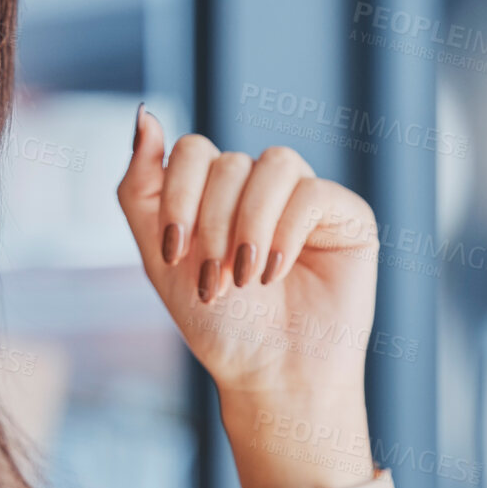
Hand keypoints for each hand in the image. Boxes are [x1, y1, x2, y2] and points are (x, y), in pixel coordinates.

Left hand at [116, 108, 379, 429]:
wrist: (269, 373)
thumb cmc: (217, 321)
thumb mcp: (160, 255)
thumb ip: (140, 187)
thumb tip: (144, 114)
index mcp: (215, 190)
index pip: (191, 150)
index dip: (177, 196)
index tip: (172, 253)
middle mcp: (260, 186)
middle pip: (227, 162)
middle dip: (212, 227)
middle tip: (215, 281)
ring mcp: (304, 195)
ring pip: (272, 164)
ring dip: (249, 226)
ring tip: (246, 277)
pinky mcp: (346, 213)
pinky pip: (312, 192)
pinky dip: (285, 233)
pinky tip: (276, 272)